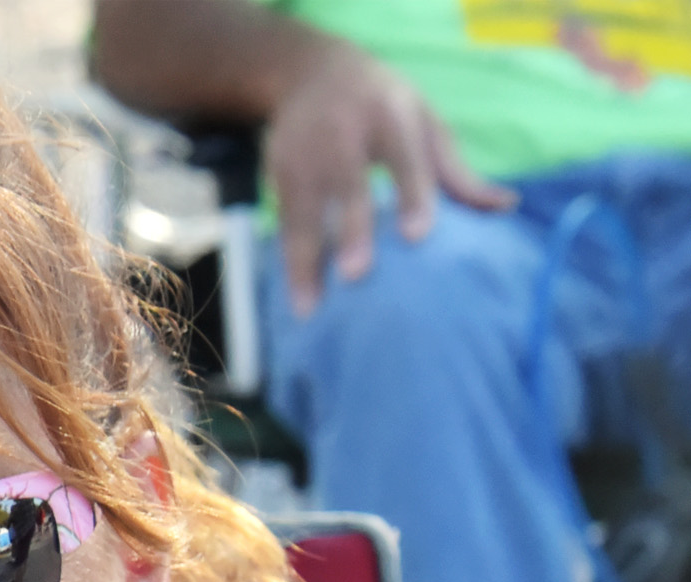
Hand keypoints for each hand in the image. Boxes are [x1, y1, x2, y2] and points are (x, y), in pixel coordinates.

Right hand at [268, 41, 513, 313]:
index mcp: (389, 114)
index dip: (410, 194)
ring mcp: (304, 153)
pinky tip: (298, 299)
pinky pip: (285, 224)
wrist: (311, 73)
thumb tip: (506, 206)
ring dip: (306, 260)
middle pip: (347, 184)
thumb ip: (454, 171)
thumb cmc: (382, 107)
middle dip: (351, 228)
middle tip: (357, 273)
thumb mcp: (423, 124)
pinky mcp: (278, 173)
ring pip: (304, 211)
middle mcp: (343, 131)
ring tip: (311, 305)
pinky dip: (290, 264)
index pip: (403, 156)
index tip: (416, 237)